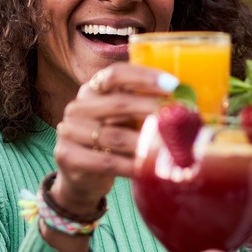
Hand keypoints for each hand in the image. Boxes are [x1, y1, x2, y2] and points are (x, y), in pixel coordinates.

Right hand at [52, 62, 178, 215]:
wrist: (81, 177)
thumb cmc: (110, 143)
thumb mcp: (123, 120)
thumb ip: (143, 108)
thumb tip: (184, 104)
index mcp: (92, 89)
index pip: (116, 74)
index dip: (145, 77)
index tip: (173, 84)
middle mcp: (77, 106)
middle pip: (117, 102)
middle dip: (151, 108)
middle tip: (177, 117)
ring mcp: (69, 131)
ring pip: (114, 135)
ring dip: (145, 142)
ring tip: (169, 146)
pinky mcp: (67, 156)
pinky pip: (106, 161)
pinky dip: (130, 166)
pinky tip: (148, 169)